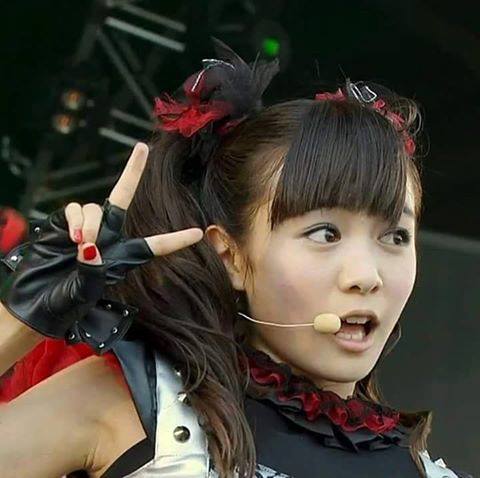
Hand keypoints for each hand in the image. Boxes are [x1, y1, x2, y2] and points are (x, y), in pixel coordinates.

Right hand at [1, 143, 203, 351]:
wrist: (34, 300)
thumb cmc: (65, 303)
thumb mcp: (84, 293)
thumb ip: (92, 271)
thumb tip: (91, 247)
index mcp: (124, 258)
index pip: (155, 246)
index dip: (176, 240)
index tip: (198, 233)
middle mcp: (109, 237)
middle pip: (123, 197)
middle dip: (132, 172)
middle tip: (142, 148)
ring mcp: (87, 228)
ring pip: (95, 208)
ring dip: (90, 224)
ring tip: (81, 245)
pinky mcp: (64, 223)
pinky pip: (75, 209)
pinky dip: (74, 220)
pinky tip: (71, 237)